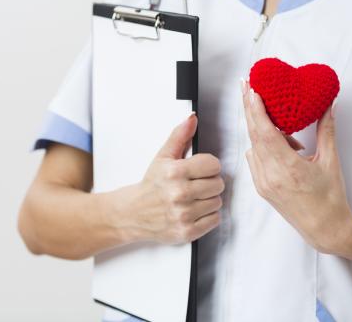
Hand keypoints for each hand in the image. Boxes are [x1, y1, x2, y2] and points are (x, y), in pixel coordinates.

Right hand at [119, 114, 223, 244]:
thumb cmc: (151, 185)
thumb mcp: (162, 157)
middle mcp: (179, 194)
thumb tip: (192, 119)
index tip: (200, 170)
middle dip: (209, 183)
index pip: (213, 165)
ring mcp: (183, 214)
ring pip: (218, 202)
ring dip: (209, 199)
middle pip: (218, 184)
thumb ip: (179, 136)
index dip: (208, 166)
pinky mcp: (187, 231)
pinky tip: (194, 210)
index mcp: (174, 172)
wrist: (133, 213)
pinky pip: (215, 219)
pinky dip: (208, 215)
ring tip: (193, 198)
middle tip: (195, 185)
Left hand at [241, 81, 351, 253]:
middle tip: (246, 85)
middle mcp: (270, 175)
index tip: (252, 90)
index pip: (266, 133)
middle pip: (254, 134)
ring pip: (254, 146)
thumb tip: (328, 105)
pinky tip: (283, 146)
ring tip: (285, 128)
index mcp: (288, 168)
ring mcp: (263, 182)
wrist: (325, 229)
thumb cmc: (331, 198)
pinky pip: (255, 158)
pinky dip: (264, 146)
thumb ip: (327, 130)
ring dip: (263, 130)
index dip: (257, 110)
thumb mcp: (331, 161)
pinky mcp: (261, 187)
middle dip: (248, 108)